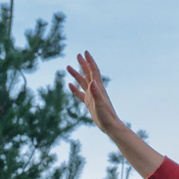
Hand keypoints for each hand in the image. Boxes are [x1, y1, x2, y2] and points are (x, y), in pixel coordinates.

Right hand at [64, 51, 166, 178]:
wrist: (110, 126)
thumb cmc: (106, 116)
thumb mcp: (100, 104)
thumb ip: (96, 93)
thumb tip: (92, 82)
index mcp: (98, 88)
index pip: (93, 71)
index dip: (89, 61)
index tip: (85, 52)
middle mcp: (95, 90)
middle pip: (88, 74)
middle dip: (83, 64)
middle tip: (77, 55)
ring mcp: (92, 96)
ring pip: (83, 82)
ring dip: (76, 74)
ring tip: (68, 67)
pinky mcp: (89, 103)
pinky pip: (80, 94)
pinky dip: (75, 89)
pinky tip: (70, 85)